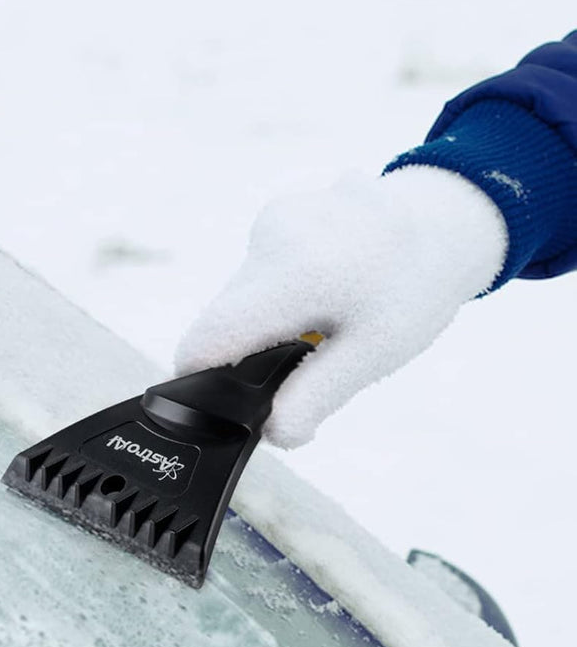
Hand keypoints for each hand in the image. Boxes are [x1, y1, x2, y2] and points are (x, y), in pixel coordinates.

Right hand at [174, 166, 507, 447]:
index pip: (207, 338)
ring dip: (268, 318)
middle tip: (308, 356)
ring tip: (328, 314)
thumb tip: (271, 433)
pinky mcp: (274, 214)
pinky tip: (328, 284)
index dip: (198, 378)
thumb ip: (314, 397)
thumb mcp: (375, 354)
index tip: (215, 401)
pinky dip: (280, 290)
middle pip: (222, 318)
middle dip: (250, 349)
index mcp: (294, 276)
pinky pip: (257, 270)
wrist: (448, 216)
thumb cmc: (416, 288)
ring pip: (240, 294)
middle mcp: (271, 239)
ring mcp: (270, 221)